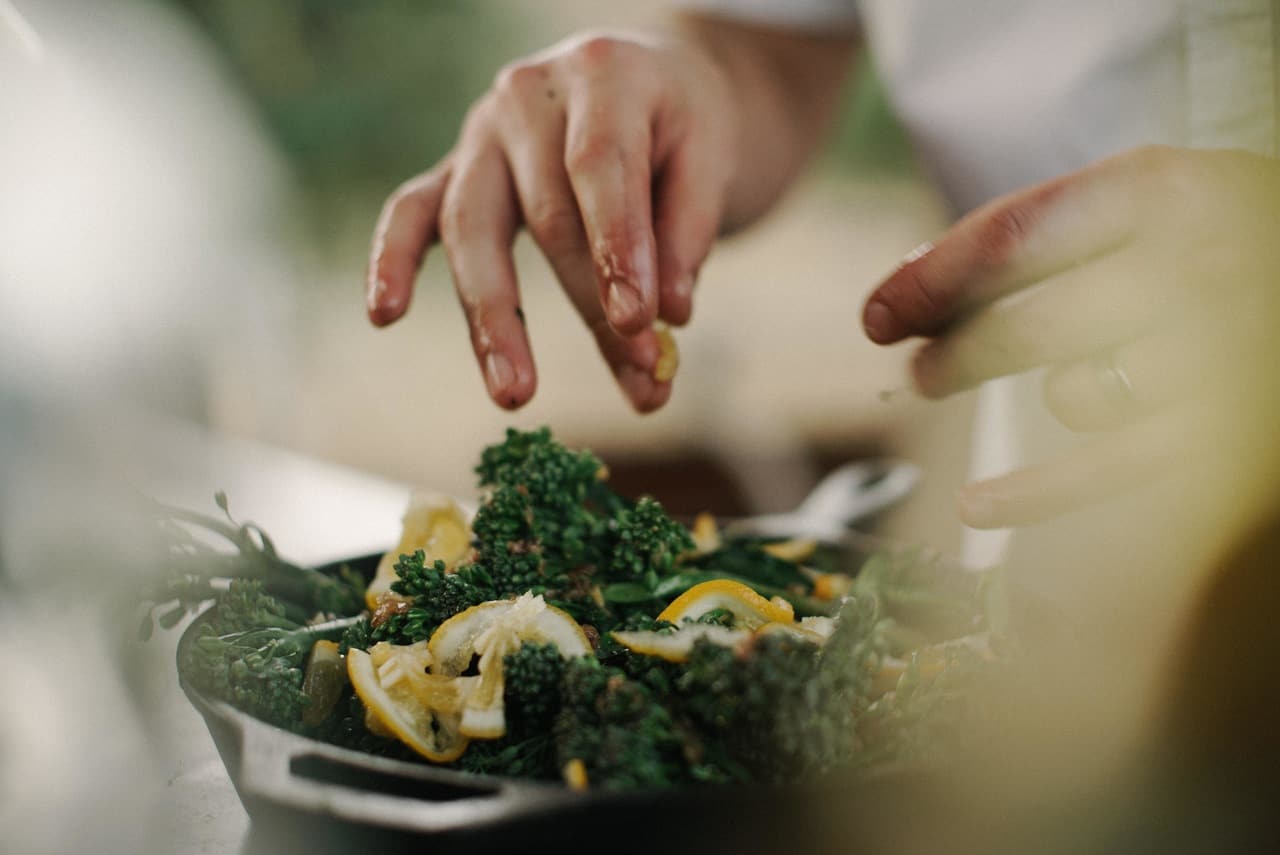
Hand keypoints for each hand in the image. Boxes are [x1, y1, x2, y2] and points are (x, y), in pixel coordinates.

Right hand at [364, 31, 737, 411]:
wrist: (647, 81)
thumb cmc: (679, 126)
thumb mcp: (709, 159)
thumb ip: (687, 237)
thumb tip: (667, 319)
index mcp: (602, 74)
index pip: (600, 167)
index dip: (618, 249)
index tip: (641, 323)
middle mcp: (528, 97)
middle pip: (547, 214)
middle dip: (591, 305)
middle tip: (639, 375)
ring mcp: (480, 132)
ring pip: (472, 226)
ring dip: (494, 317)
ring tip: (514, 394)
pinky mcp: (454, 169)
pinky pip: (411, 211)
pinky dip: (393, 260)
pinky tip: (383, 314)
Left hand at [862, 146, 1279, 527]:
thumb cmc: (1226, 237)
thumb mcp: (1153, 199)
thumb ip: (1043, 228)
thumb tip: (907, 281)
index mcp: (1166, 190)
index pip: (1010, 239)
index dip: (929, 282)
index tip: (877, 316)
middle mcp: (1195, 265)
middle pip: (1026, 325)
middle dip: (955, 355)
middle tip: (920, 372)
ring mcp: (1218, 353)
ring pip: (1076, 395)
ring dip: (1051, 397)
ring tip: (1065, 385)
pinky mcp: (1231, 434)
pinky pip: (1110, 472)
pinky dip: (1035, 496)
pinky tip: (977, 505)